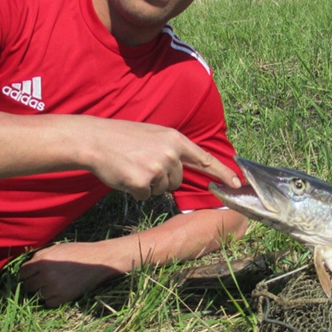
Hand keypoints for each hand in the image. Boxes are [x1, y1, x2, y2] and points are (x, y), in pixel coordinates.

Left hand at [19, 242, 124, 306]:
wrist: (98, 261)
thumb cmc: (77, 252)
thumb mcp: (56, 248)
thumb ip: (39, 256)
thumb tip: (27, 267)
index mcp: (42, 261)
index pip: (23, 273)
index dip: (28, 273)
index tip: (34, 273)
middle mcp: (46, 275)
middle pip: (28, 286)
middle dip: (34, 283)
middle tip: (43, 280)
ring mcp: (54, 288)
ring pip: (38, 295)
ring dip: (43, 291)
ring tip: (54, 284)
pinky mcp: (63, 298)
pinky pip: (48, 303)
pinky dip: (52, 299)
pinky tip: (59, 291)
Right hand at [83, 118, 240, 199]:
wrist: (94, 140)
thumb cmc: (122, 138)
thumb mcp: (154, 135)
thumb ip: (172, 150)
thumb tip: (185, 168)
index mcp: (175, 139)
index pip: (204, 159)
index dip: (222, 173)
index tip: (236, 184)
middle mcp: (170, 153)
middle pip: (178, 181)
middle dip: (163, 178)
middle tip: (142, 163)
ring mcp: (157, 168)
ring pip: (162, 190)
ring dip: (148, 184)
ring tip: (132, 167)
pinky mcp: (142, 182)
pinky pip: (146, 196)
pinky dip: (135, 190)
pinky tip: (124, 175)